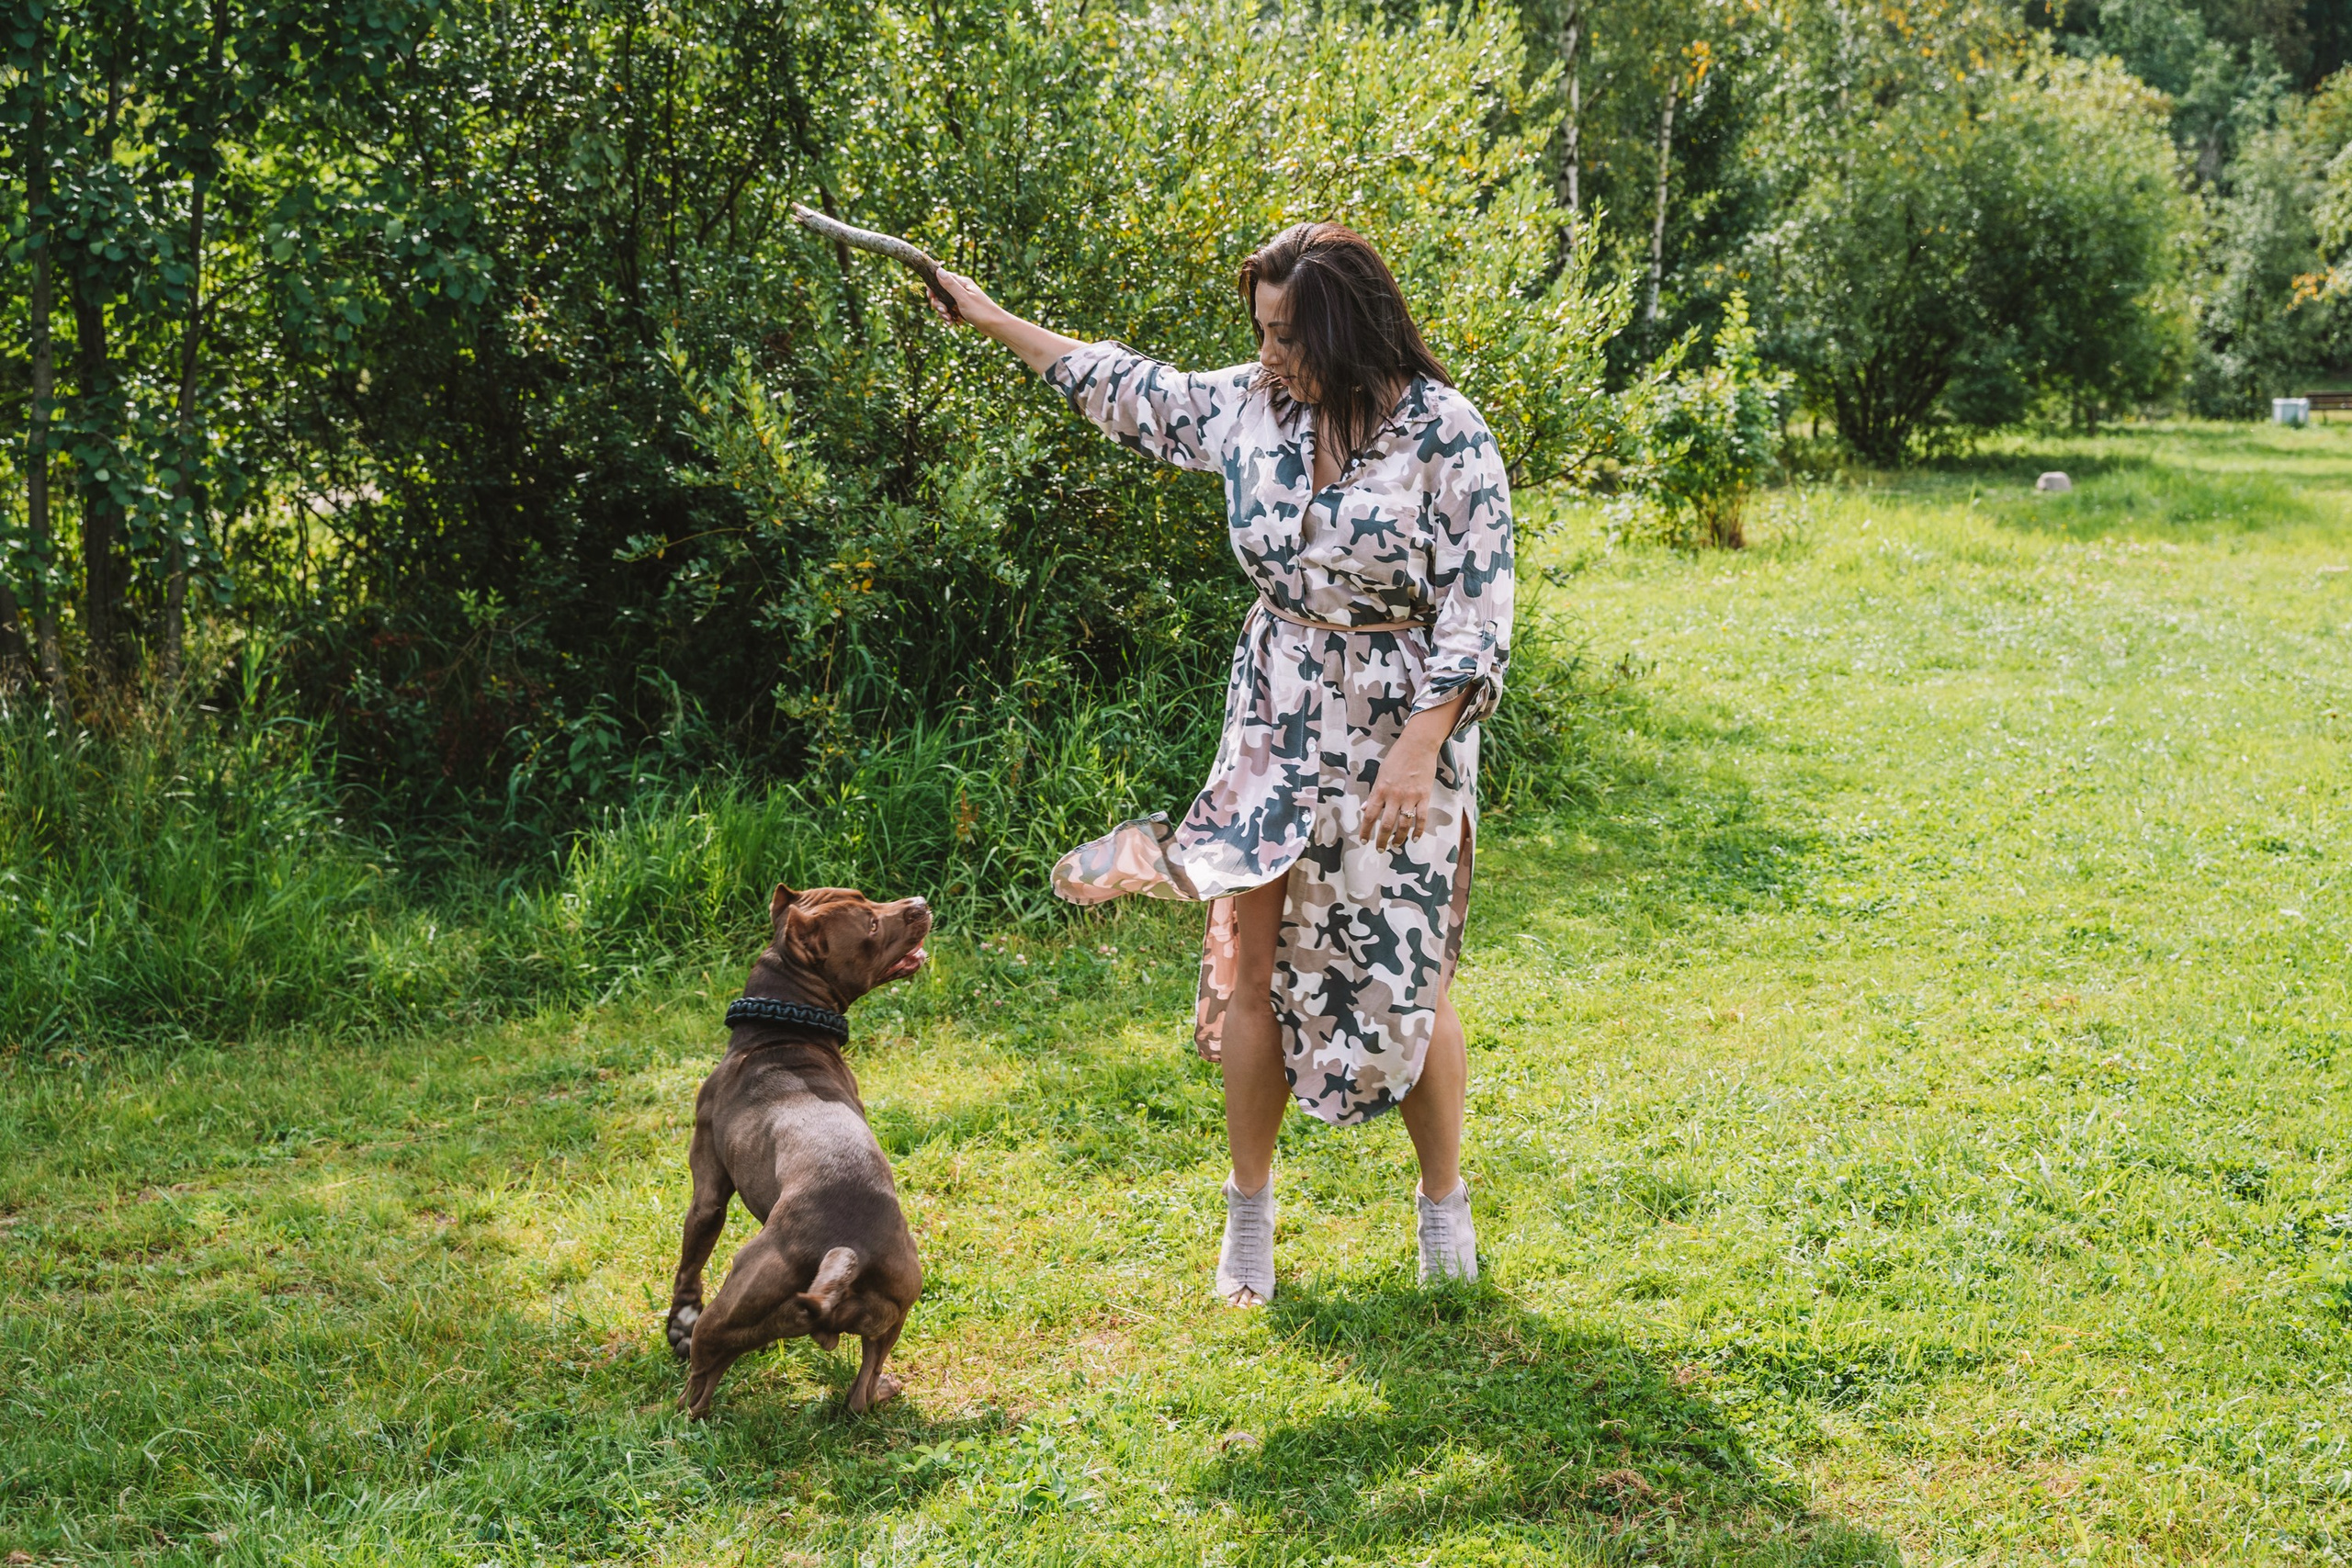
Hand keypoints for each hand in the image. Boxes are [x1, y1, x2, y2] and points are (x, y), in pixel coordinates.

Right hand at [930, 268, 1011, 333]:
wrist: (996, 325)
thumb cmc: (982, 311)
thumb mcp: (964, 298)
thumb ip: (950, 285)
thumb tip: (939, 270)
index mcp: (962, 283)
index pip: (941, 278)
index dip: (933, 287)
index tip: (931, 297)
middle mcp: (961, 289)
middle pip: (940, 293)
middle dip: (938, 303)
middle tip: (943, 311)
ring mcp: (962, 299)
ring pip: (944, 303)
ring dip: (943, 312)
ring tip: (949, 320)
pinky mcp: (963, 309)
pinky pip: (951, 311)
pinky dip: (949, 317)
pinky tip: (951, 324)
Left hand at [1362, 695, 1466, 851]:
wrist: (1417, 745)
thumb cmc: (1397, 758)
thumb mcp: (1380, 774)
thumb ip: (1374, 794)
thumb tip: (1365, 808)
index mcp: (1380, 790)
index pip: (1369, 815)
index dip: (1366, 830)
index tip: (1363, 840)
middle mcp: (1394, 796)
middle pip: (1386, 824)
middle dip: (1382, 840)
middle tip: (1380, 849)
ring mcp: (1410, 797)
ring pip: (1403, 824)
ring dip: (1399, 838)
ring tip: (1395, 845)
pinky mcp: (1424, 796)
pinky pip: (1422, 818)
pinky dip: (1418, 830)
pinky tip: (1415, 838)